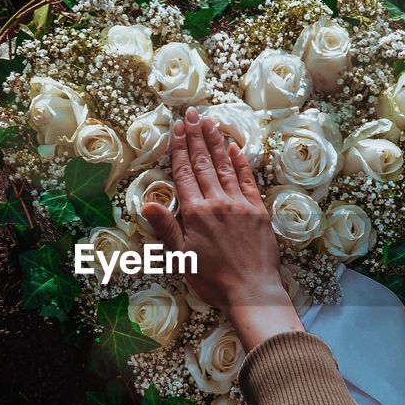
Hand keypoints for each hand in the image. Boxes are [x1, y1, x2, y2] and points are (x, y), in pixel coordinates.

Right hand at [142, 107, 303, 349]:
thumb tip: (146, 204)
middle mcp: (217, 202)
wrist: (252, 291)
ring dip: (216, 143)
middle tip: (191, 113)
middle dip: (195, 136)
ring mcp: (240, 204)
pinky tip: (236, 148)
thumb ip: (166, 228)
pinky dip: (241, 163)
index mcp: (195, 213)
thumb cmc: (213, 280)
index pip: (184, 173)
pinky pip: (248, 180)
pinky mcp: (258, 211)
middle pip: (203, 163)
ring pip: (225, 166)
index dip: (178, 148)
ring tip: (209, 122)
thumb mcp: (182, 257)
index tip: (176, 128)